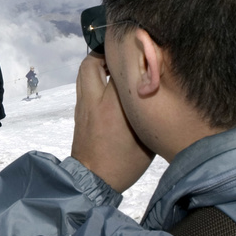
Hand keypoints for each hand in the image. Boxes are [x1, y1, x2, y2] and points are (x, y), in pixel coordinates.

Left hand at [70, 54, 153, 192]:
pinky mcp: (79, 111)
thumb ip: (149, 112)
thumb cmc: (125, 163)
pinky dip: (93, 77)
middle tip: (124, 58)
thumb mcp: (146, 138)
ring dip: (97, 64)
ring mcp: (83, 105)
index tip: (144, 54)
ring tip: (115, 67)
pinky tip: (109, 84)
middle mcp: (95, 100)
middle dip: (106, 54)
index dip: (131, 57)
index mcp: (114, 106)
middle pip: (91, 62)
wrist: (93, 181)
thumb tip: (156, 90)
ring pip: (83, 71)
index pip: (118, 68)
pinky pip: (83, 84)